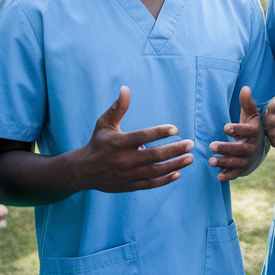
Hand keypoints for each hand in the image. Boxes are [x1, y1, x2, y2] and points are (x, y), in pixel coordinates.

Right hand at [72, 86, 194, 192]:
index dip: (158, 133)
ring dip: (174, 165)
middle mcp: (124, 160)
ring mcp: (128, 174)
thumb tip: (126, 88)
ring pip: (155, 171)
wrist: (83, 171)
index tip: (175, 129)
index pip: (142, 137)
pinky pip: (150, 184)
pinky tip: (178, 173)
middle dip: (174, 150)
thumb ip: (118, 107)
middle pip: (153, 156)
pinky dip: (164, 180)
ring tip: (190, 158)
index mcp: (118, 143)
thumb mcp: (104, 123)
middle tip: (190, 144)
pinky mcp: (130, 185)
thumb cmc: (98, 143)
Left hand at [209, 86, 264, 180]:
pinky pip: (235, 174)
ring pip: (235, 162)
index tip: (225, 127)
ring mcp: (247, 160)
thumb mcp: (251, 115)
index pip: (246, 131)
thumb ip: (247, 103)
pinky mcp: (242, 169)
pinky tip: (218, 176)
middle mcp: (251, 147)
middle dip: (226, 148)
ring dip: (223, 162)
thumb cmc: (251, 128)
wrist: (260, 149)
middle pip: (239, 149)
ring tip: (210, 160)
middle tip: (211, 145)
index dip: (236, 129)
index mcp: (253, 132)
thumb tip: (245, 87)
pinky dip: (228, 176)